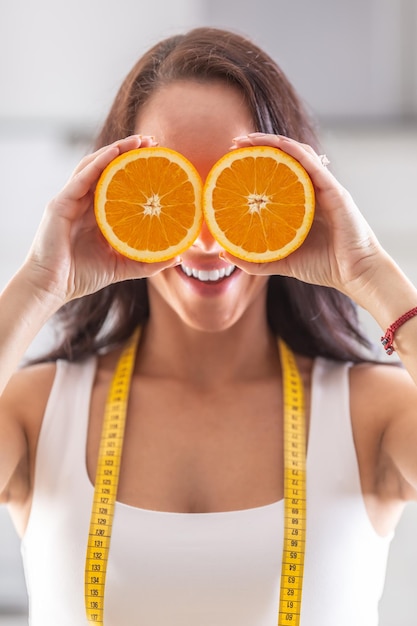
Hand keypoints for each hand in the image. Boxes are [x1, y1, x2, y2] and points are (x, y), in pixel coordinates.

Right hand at [23, 135, 180, 305]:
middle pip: (106, 168)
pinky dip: (99, 162)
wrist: (52, 287)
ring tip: (138, 141)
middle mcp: (84, 202)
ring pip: (93, 165)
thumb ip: (148, 261)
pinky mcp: (60, 204)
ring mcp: (71, 200)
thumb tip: (178, 256)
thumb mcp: (122, 267)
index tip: (159, 158)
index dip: (136, 168)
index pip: (117, 182)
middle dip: (128, 151)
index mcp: (97, 213)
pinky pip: (81, 177)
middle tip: (153, 142)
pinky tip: (115, 152)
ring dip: (116, 150)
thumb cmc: (82, 276)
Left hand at [222, 133, 384, 303]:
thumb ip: (254, 259)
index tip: (230, 160)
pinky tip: (275, 144)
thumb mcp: (281, 262)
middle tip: (234, 144)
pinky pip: (312, 164)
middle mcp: (313, 190)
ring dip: (272, 142)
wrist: (355, 275)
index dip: (256, 162)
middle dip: (260, 145)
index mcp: (301, 203)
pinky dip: (293, 151)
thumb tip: (223, 253)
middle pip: (285, 158)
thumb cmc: (324, 267)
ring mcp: (325, 188)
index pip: (277, 173)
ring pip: (298, 153)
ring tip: (247, 140)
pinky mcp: (335, 191)